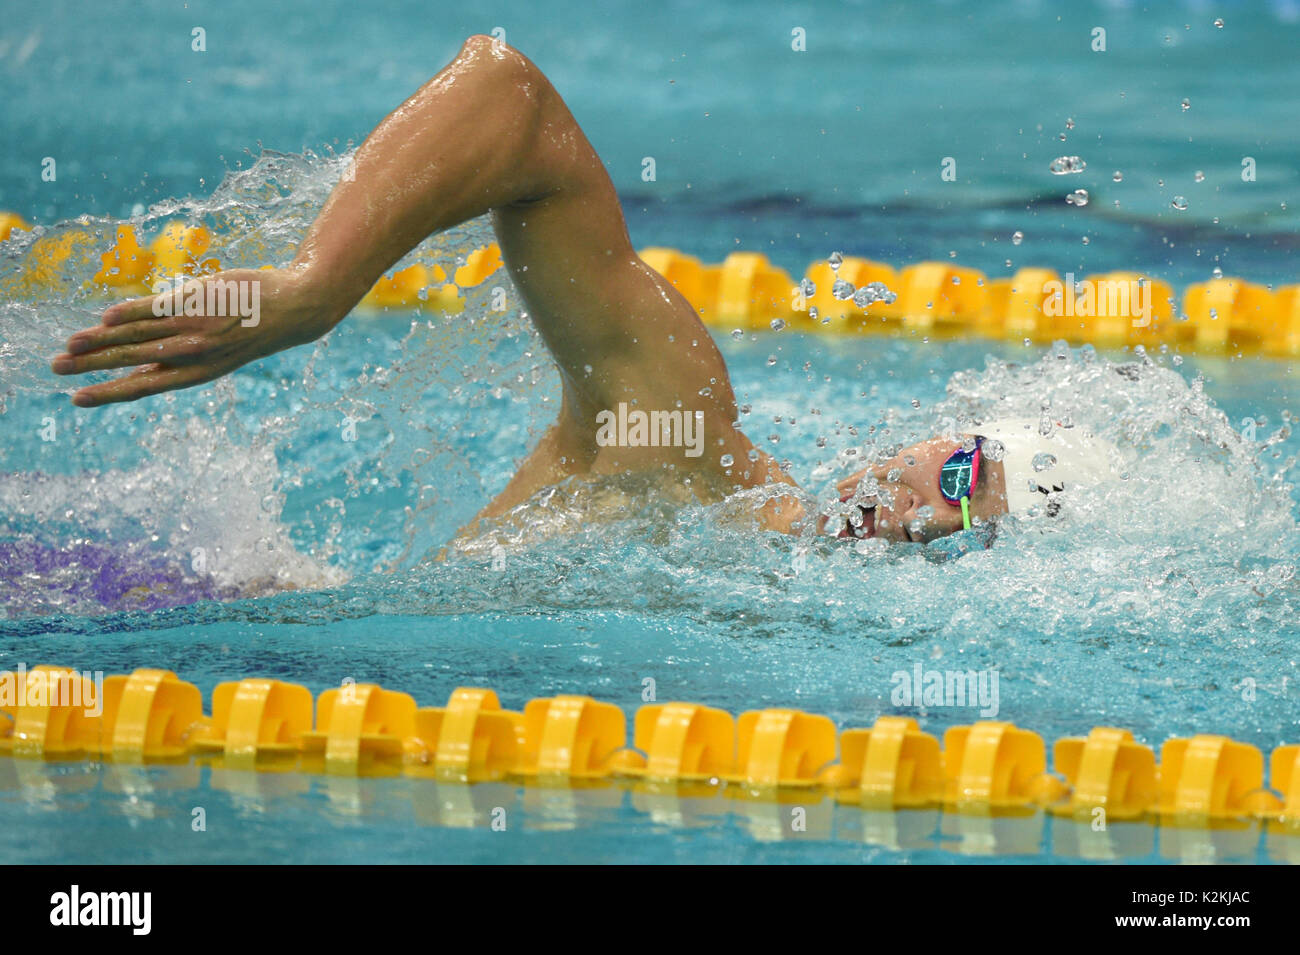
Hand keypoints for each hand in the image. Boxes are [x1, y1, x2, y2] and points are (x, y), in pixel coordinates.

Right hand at [51, 267, 336, 406]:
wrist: (294, 307)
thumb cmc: (253, 327)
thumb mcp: (220, 351)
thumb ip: (182, 354)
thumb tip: (143, 358)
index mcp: (198, 372)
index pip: (145, 386)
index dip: (110, 393)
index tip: (78, 400)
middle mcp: (193, 354)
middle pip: (132, 362)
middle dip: (92, 368)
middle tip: (57, 370)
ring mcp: (194, 328)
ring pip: (138, 337)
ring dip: (100, 341)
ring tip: (69, 346)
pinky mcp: (198, 302)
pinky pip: (157, 309)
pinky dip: (130, 313)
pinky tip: (105, 318)